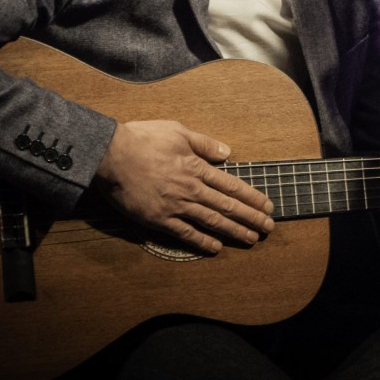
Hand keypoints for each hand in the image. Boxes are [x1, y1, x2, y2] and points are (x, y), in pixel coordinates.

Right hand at [92, 119, 275, 253]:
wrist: (110, 155)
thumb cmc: (143, 139)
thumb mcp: (178, 131)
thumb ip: (204, 143)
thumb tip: (227, 152)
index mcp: (197, 167)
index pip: (232, 185)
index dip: (252, 197)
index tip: (267, 206)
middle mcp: (191, 189)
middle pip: (227, 206)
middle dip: (250, 218)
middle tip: (269, 228)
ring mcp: (175, 206)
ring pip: (211, 221)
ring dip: (233, 231)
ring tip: (251, 239)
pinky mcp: (158, 219)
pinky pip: (184, 233)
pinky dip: (201, 241)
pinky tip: (215, 247)